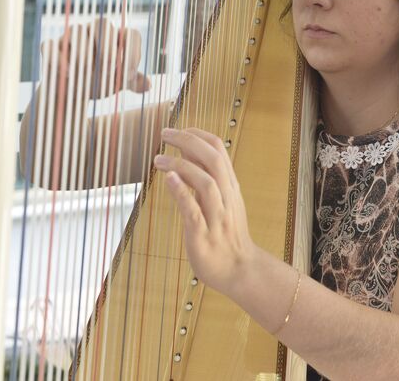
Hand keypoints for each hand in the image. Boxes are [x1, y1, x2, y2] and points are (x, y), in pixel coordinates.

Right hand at [40, 19, 149, 99]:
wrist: (73, 91)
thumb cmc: (101, 81)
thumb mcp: (118, 83)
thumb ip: (134, 82)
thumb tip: (147, 85)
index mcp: (116, 38)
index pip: (131, 34)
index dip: (133, 52)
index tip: (130, 74)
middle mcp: (93, 31)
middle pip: (102, 24)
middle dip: (107, 47)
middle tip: (108, 69)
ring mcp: (70, 37)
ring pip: (76, 30)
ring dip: (83, 52)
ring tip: (87, 74)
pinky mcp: (50, 48)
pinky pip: (50, 45)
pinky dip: (58, 58)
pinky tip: (67, 74)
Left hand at [153, 128, 257, 294]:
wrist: (241, 270)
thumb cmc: (226, 234)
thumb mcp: (220, 200)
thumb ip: (205, 177)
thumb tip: (185, 150)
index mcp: (229, 186)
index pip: (219, 149)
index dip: (198, 134)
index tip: (178, 128)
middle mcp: (226, 197)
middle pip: (213, 159)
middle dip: (188, 141)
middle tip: (164, 133)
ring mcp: (216, 217)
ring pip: (205, 182)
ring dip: (181, 166)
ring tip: (158, 159)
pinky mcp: (204, 236)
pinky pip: (194, 211)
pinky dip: (182, 193)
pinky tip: (169, 180)